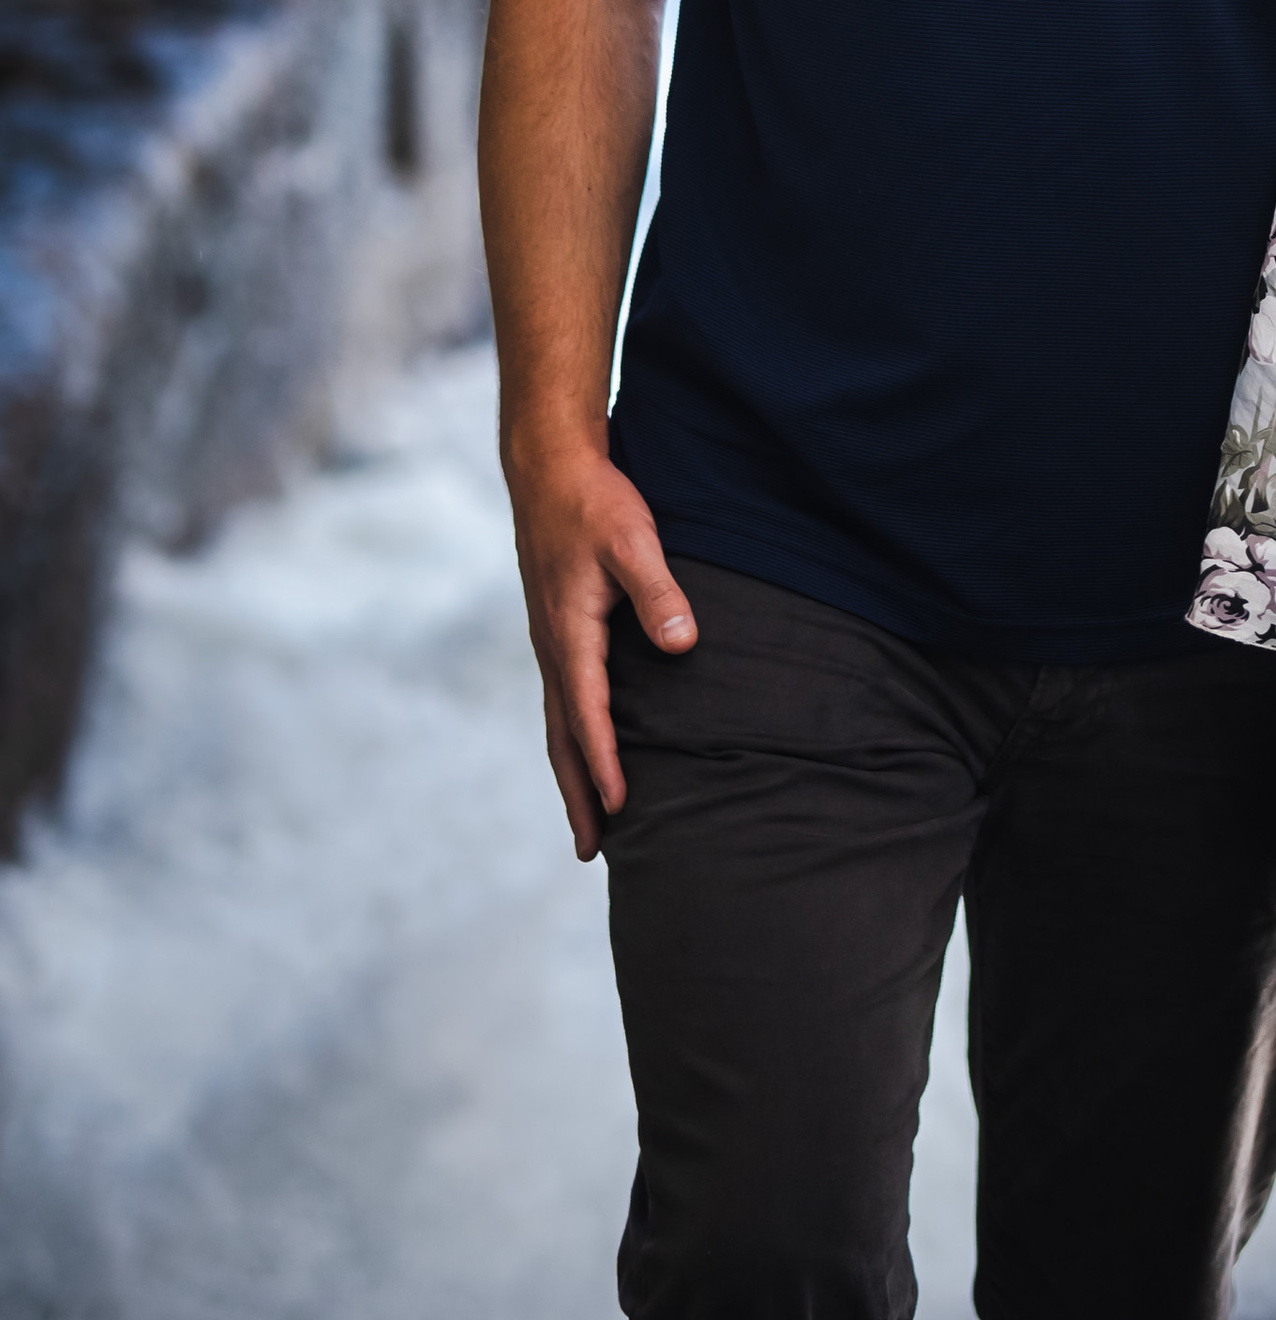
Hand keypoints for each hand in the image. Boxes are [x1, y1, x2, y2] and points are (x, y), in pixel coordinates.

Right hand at [502, 429, 697, 858]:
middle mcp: (552, 646)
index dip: (605, 763)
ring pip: (558, 723)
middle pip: (562, 736)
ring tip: (588, 823)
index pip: (589, 712)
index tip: (622, 808)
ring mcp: (549, 640)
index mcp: (570, 632)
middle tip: (593, 851)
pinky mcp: (555, 630)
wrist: (549, 467)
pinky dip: (571, 738)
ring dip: (571, 773)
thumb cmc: (596, 502)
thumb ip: (659, 591)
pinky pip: (561, 699)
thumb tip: (682, 644)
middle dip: (577, 793)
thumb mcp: (634, 539)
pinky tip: (586, 750)